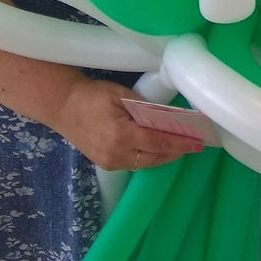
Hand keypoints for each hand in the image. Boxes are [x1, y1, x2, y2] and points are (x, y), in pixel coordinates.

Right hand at [55, 76, 203, 170]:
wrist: (62, 106)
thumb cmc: (92, 96)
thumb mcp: (122, 95)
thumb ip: (146, 109)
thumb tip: (171, 118)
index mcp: (120, 135)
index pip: (158, 141)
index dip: (180, 142)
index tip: (197, 140)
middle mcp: (116, 154)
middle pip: (155, 157)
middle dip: (176, 151)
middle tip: (195, 144)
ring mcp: (110, 162)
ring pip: (146, 164)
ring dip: (164, 156)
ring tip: (181, 146)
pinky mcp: (106, 164)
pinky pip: (134, 164)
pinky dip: (149, 157)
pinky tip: (159, 149)